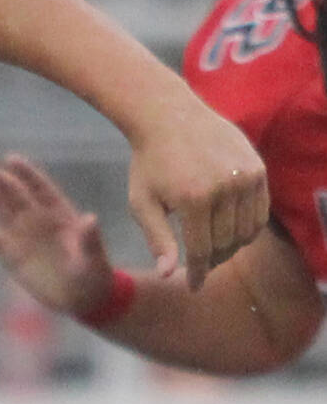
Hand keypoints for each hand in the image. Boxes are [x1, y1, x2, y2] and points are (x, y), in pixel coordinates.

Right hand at [0, 154, 118, 317]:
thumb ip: (89, 239)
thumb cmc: (93, 275)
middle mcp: (37, 217)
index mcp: (59, 212)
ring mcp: (21, 233)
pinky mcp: (9, 253)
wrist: (80, 298)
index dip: (26, 173)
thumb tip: (89, 219)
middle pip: (12, 191)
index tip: (10, 160)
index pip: (40, 187)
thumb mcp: (93, 258)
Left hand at [120, 97, 266, 290]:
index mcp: (194, 200)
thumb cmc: (149, 164)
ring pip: (246, 232)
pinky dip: (248, 227)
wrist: (170, 117)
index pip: (201, 252)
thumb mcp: (142, 204)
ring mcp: (245, 177)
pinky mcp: (258, 169)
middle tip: (200, 265)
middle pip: (225, 244)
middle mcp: (224, 188)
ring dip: (231, 246)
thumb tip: (168, 275)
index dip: (197, 274)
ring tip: (214, 248)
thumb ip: (158, 240)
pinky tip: (231, 231)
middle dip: (212, 260)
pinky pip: (260, 212)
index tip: (194, 287)